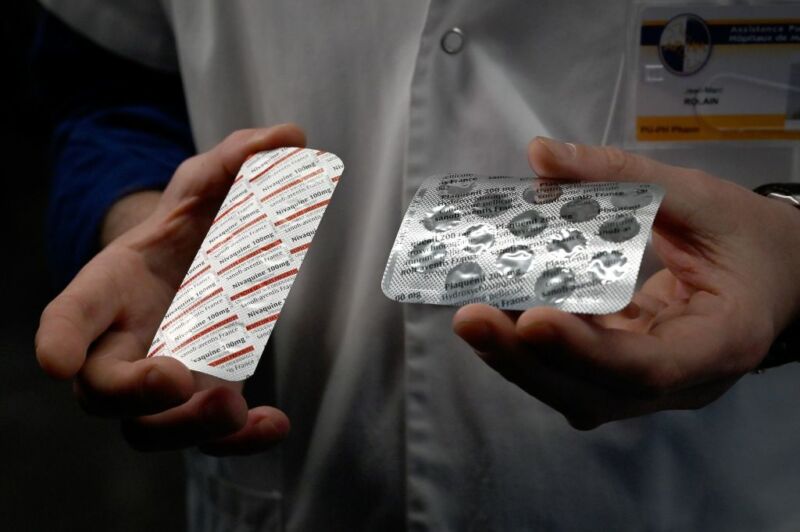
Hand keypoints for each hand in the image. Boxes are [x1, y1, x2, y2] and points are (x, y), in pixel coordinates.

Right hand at [35, 125, 305, 453]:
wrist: (198, 265)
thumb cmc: (190, 229)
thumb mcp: (210, 186)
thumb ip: (240, 161)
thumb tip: (291, 136)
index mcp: (111, 287)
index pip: (71, 314)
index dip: (60, 337)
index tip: (56, 359)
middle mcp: (123, 342)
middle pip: (100, 388)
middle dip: (131, 392)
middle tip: (177, 379)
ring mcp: (158, 381)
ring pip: (147, 430)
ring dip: (186, 428)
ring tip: (232, 406)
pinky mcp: (199, 401)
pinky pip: (205, 440)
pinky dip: (236, 442)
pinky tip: (274, 423)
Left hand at [453, 137, 799, 429]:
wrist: (780, 274)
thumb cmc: (748, 237)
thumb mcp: (701, 196)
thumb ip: (622, 175)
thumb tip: (540, 155)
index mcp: (722, 340)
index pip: (650, 365)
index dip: (587, 350)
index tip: (533, 319)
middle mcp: (683, 381)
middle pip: (597, 393)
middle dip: (528, 361)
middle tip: (471, 320)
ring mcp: (650, 385)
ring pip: (578, 394)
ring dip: (520, 361)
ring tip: (473, 318)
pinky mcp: (624, 375)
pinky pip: (573, 375)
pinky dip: (533, 352)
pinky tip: (499, 316)